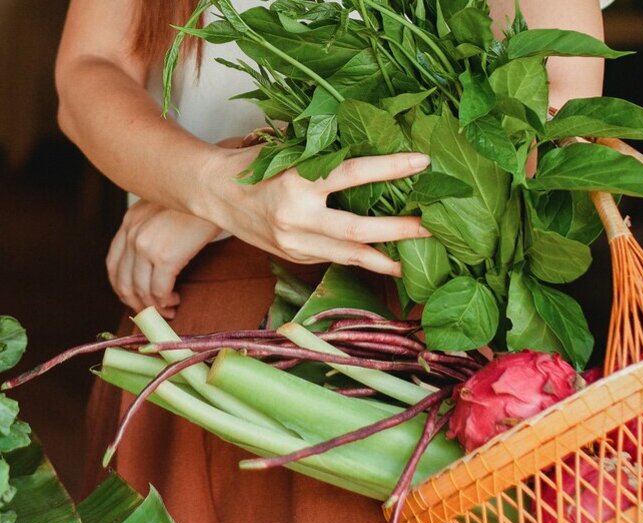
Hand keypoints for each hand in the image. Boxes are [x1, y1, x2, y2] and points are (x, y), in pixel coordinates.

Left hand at [107, 201, 223, 317]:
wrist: (215, 191)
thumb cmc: (196, 201)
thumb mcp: (163, 208)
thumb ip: (151, 229)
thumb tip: (153, 262)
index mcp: (130, 220)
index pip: (113, 264)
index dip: (122, 287)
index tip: (134, 298)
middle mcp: (132, 233)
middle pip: (123, 282)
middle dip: (136, 303)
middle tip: (149, 313)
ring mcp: (146, 246)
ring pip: (141, 290)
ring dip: (153, 307)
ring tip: (167, 310)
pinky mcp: (165, 257)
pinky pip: (159, 291)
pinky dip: (165, 302)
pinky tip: (174, 300)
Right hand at [195, 150, 432, 275]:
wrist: (213, 194)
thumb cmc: (253, 165)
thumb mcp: (286, 151)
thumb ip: (323, 154)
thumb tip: (373, 141)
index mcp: (297, 181)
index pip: (353, 174)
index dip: (390, 168)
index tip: (422, 162)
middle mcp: (296, 217)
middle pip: (358, 230)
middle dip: (398, 230)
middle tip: (430, 227)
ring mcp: (294, 243)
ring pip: (349, 255)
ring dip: (384, 259)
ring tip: (414, 260)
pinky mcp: (293, 256)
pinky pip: (333, 258)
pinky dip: (358, 258)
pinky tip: (381, 258)